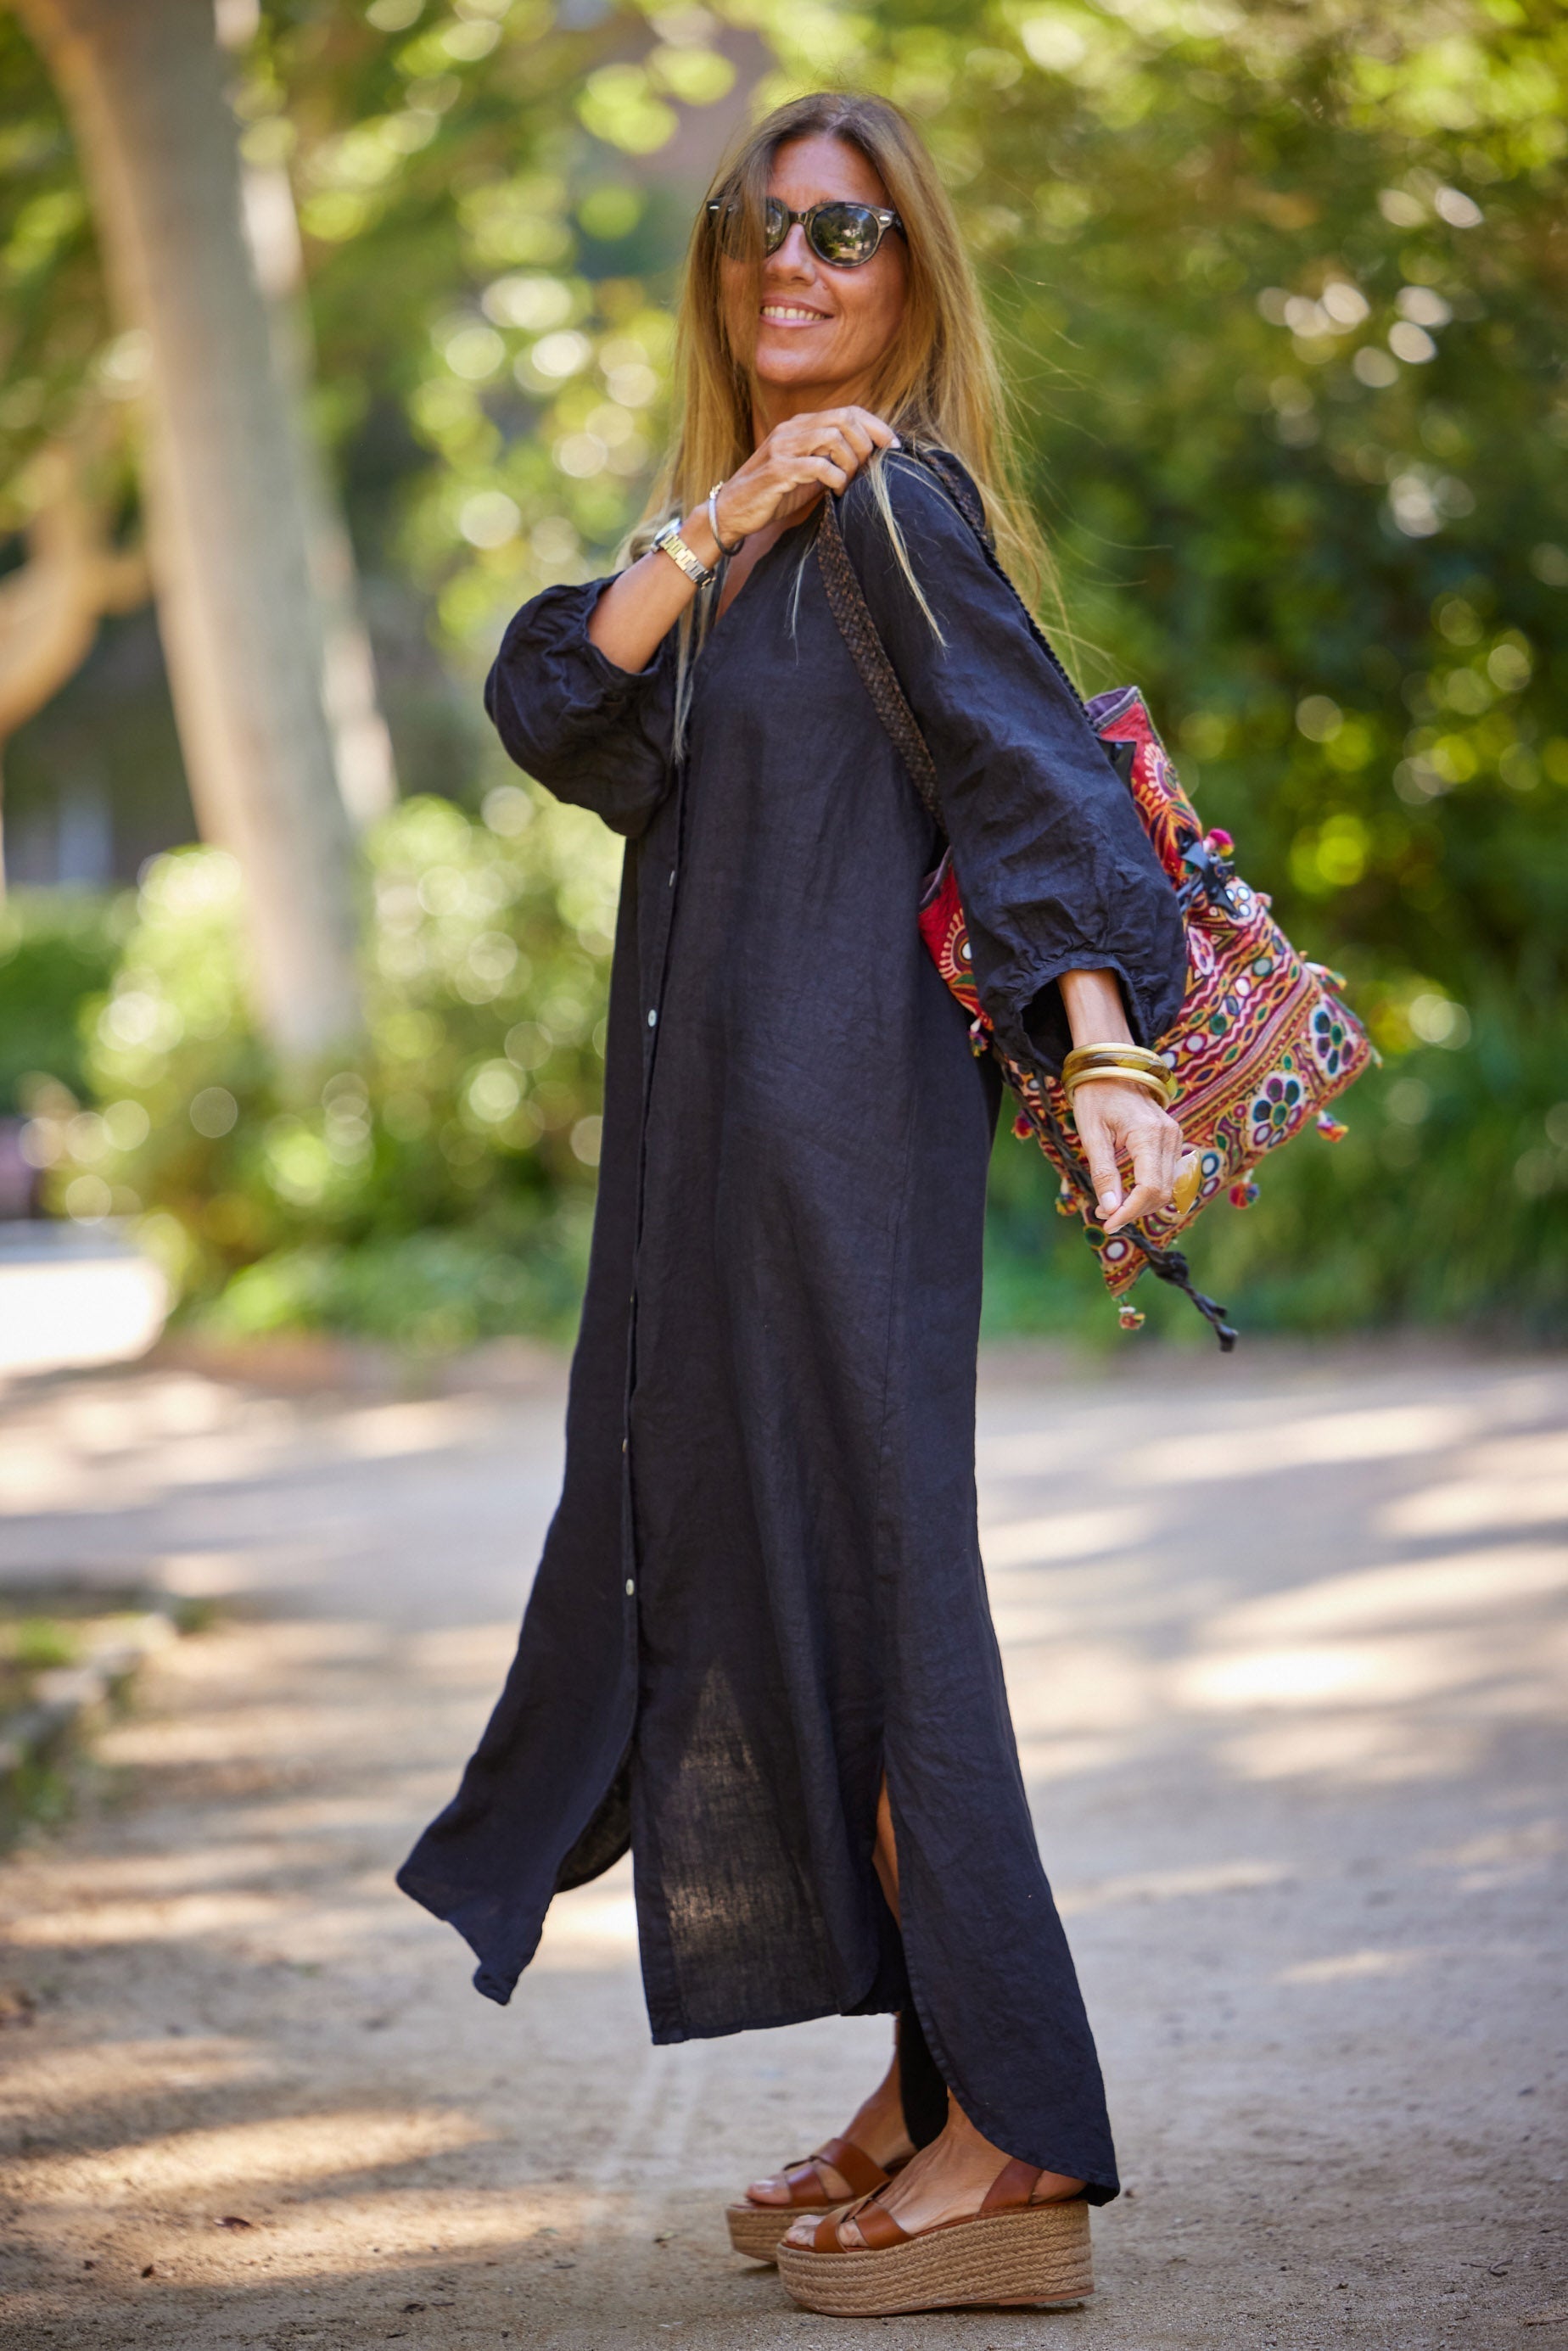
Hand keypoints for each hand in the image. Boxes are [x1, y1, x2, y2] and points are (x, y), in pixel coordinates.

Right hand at [712, 406, 898, 544]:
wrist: (732, 512)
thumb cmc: (773, 494)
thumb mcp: (808, 473)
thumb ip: (831, 460)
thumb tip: (869, 462)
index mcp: (801, 425)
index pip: (849, 411)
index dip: (877, 426)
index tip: (894, 447)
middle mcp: (792, 429)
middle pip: (845, 419)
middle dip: (867, 444)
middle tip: (870, 470)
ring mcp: (783, 447)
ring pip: (834, 437)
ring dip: (851, 462)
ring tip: (849, 483)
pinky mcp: (778, 469)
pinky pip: (818, 465)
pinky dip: (836, 478)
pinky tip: (837, 491)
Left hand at [1072, 1078, 1185, 1233]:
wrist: (1111, 1067)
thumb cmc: (1096, 1097)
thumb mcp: (1092, 1135)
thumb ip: (1103, 1173)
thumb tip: (1110, 1208)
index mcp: (1149, 1134)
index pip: (1151, 1188)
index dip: (1130, 1212)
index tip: (1108, 1223)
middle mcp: (1170, 1137)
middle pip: (1162, 1192)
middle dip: (1134, 1211)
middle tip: (1103, 1216)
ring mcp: (1174, 1137)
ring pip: (1168, 1187)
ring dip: (1141, 1204)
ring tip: (1110, 1207)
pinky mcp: (1172, 1139)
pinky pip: (1167, 1175)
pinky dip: (1148, 1191)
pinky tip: (1126, 1194)